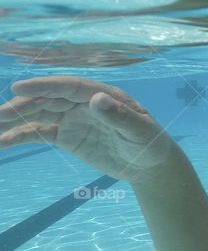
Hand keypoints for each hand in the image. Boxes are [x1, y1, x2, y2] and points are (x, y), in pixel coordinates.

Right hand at [0, 76, 184, 182]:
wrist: (149, 164)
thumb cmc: (150, 143)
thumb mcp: (140, 132)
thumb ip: (120, 116)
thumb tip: (97, 99)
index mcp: (103, 95)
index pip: (70, 87)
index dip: (45, 86)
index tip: (19, 87)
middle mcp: (84, 103)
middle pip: (49, 99)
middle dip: (23, 105)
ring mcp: (73, 119)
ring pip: (39, 114)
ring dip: (15, 119)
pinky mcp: (67, 136)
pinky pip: (39, 133)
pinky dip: (20, 136)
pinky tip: (3, 142)